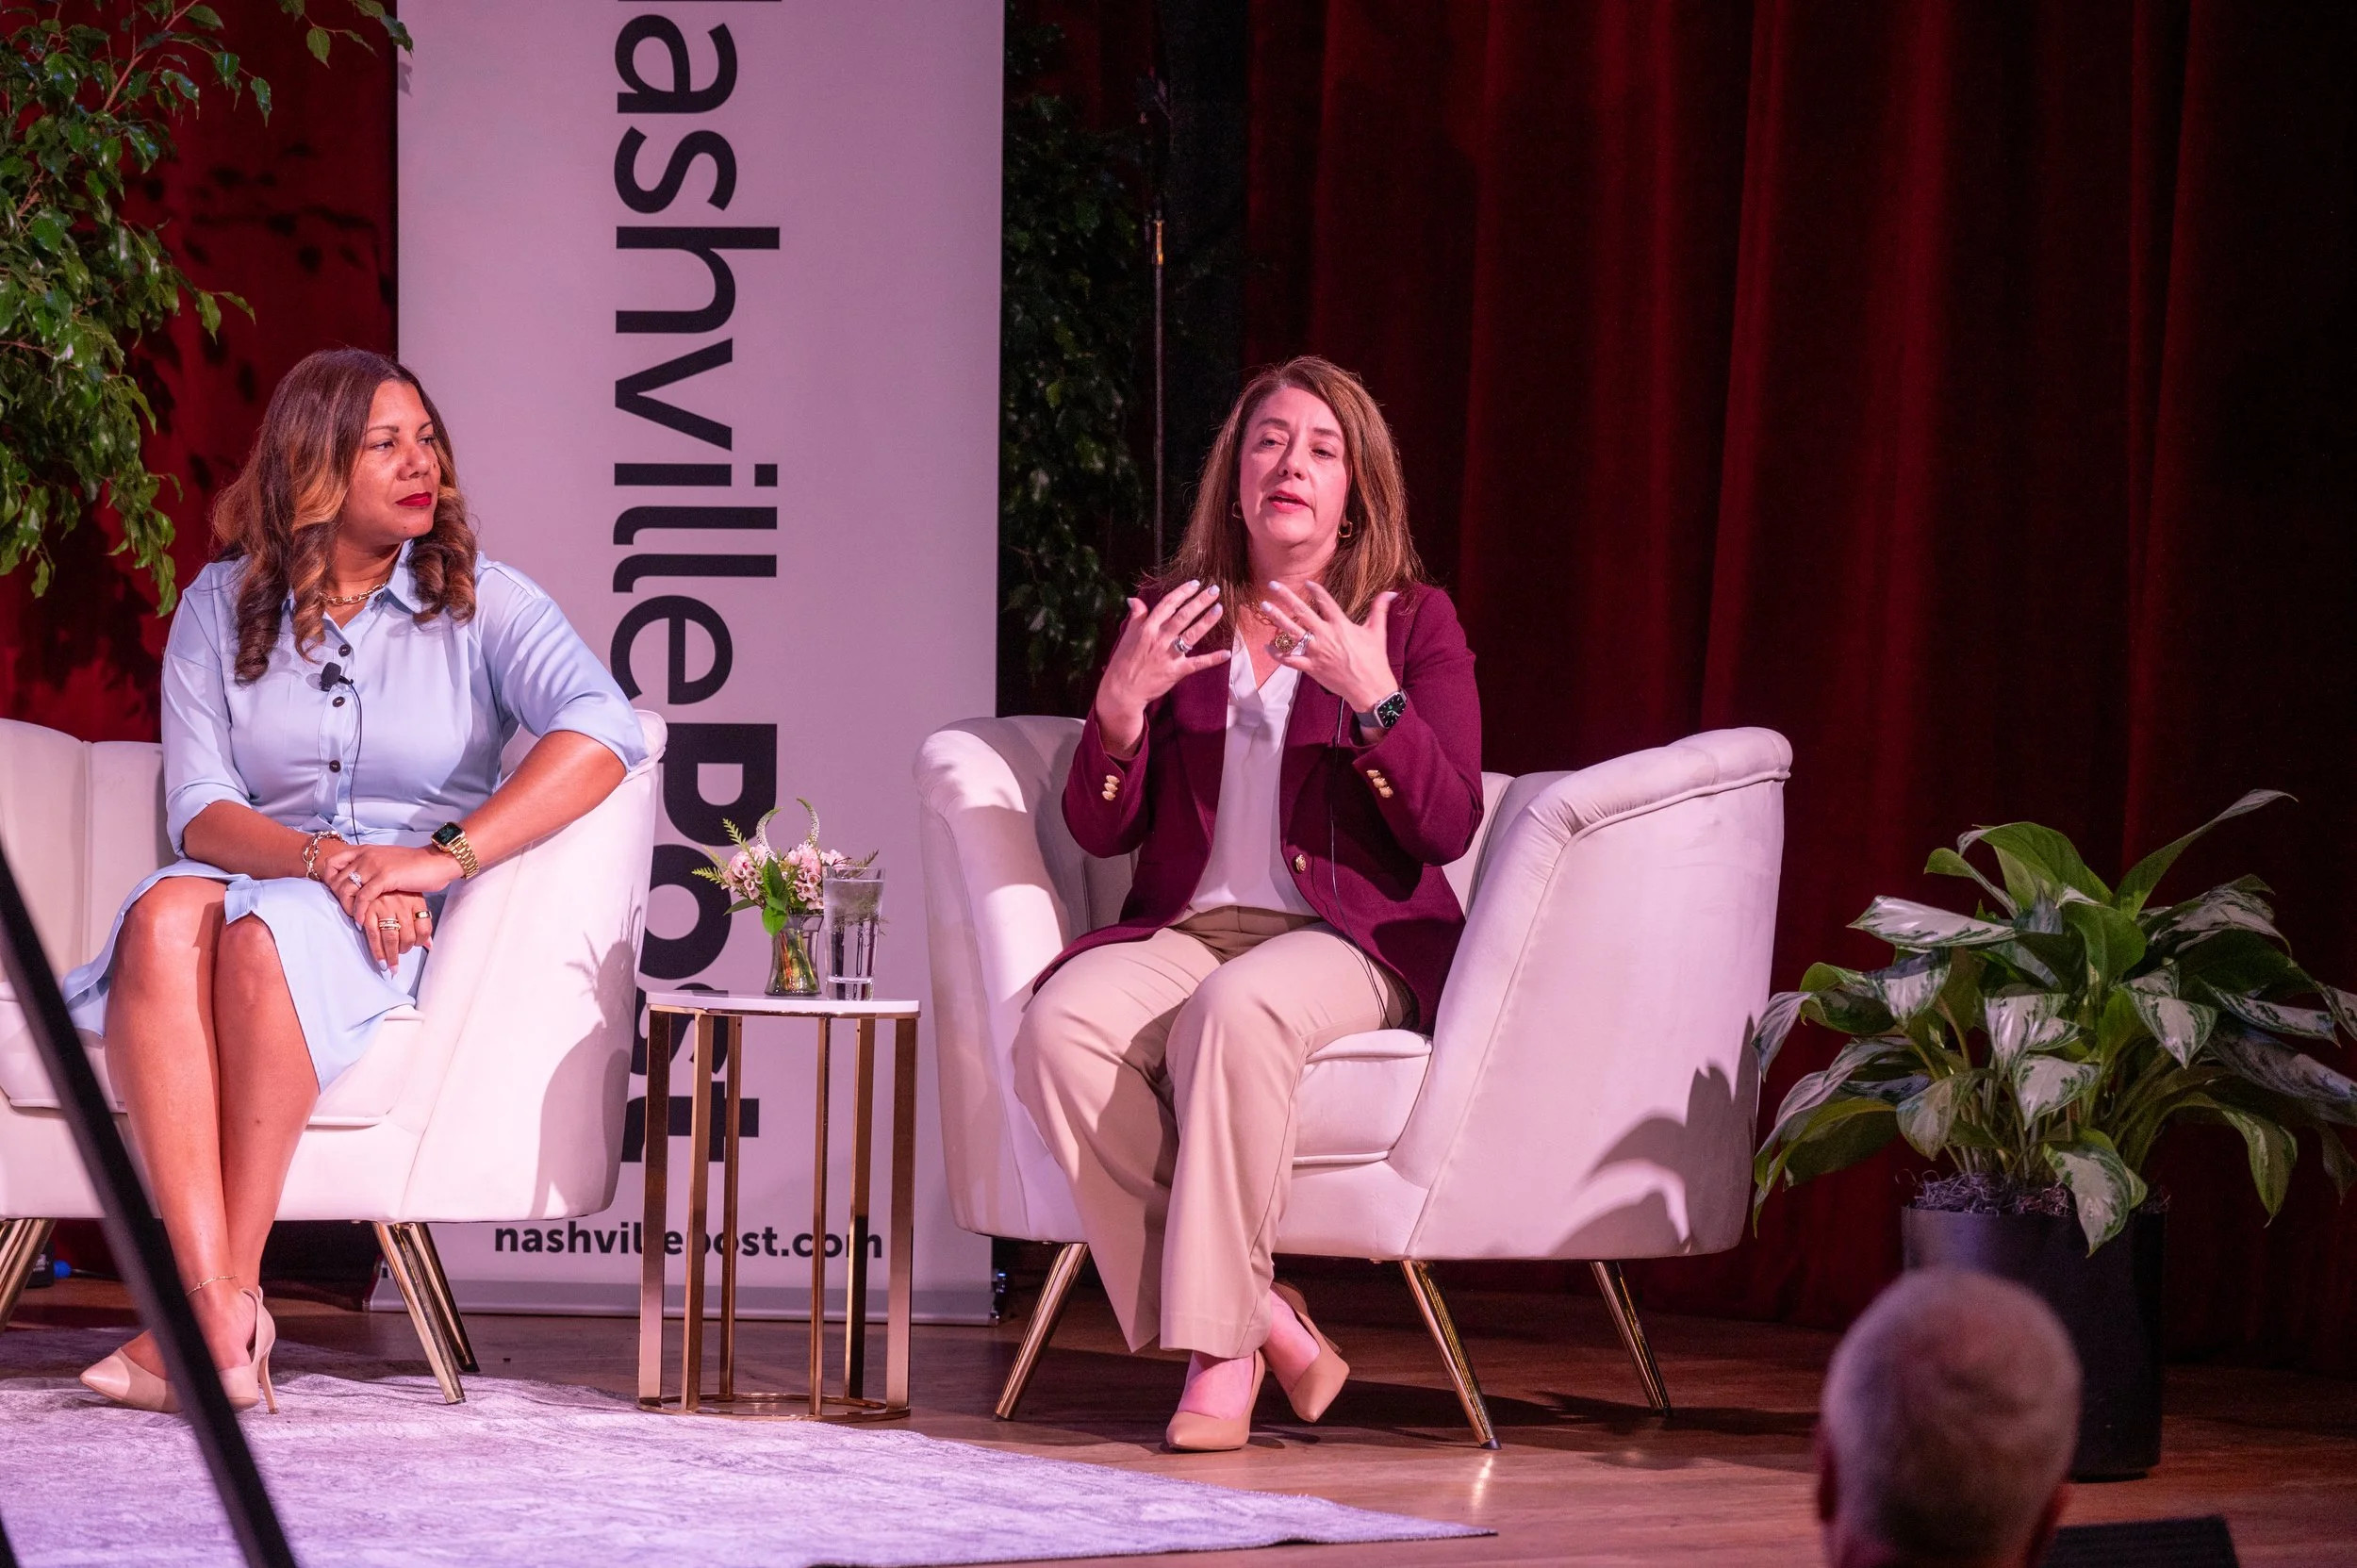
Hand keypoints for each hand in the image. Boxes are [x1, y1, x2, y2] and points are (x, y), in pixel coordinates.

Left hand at [322, 842, 460, 921]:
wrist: (436, 862)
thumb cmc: (415, 864)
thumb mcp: (387, 860)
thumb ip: (372, 865)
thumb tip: (361, 880)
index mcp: (366, 850)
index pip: (333, 862)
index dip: (329, 879)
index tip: (336, 893)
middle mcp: (366, 856)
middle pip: (337, 879)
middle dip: (337, 898)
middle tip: (346, 910)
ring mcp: (375, 865)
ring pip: (346, 889)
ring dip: (346, 906)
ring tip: (353, 917)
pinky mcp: (385, 877)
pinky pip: (363, 897)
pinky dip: (358, 911)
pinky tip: (361, 920)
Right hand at [357, 891, 433, 970]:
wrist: (379, 866)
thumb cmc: (397, 885)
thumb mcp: (414, 896)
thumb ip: (421, 920)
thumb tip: (430, 946)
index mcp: (416, 901)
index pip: (424, 928)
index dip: (421, 942)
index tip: (416, 947)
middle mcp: (401, 905)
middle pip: (408, 936)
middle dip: (403, 952)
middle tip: (399, 962)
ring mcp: (384, 907)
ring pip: (391, 938)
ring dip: (391, 955)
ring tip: (389, 965)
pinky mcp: (368, 909)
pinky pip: (373, 933)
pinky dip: (376, 949)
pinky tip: (379, 959)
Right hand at [1091, 580, 1231, 757]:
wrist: (1122, 691)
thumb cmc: (1123, 662)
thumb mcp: (1127, 635)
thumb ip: (1136, 616)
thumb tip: (1134, 599)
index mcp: (1147, 628)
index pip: (1167, 605)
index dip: (1182, 593)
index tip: (1195, 584)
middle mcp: (1159, 638)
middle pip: (1183, 615)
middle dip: (1200, 601)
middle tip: (1214, 590)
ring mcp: (1168, 655)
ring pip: (1191, 634)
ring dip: (1206, 621)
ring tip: (1219, 609)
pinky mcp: (1176, 671)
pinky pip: (1197, 664)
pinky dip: (1212, 659)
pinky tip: (1227, 653)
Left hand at [1260, 582, 1399, 713]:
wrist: (1370, 689)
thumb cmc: (1375, 660)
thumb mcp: (1377, 632)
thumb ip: (1379, 609)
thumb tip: (1391, 591)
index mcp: (1341, 625)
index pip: (1325, 602)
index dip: (1315, 590)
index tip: (1306, 582)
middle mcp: (1326, 635)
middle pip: (1302, 612)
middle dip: (1286, 597)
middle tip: (1272, 585)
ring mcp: (1316, 652)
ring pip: (1292, 632)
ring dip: (1277, 618)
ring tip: (1264, 607)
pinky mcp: (1311, 668)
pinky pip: (1290, 659)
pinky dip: (1278, 654)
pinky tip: (1267, 646)